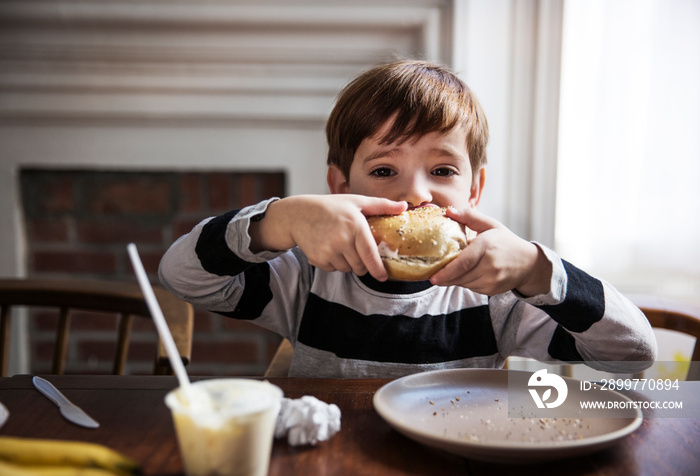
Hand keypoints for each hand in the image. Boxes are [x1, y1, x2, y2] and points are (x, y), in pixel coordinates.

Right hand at [251, 195, 406, 280]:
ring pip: (347, 269)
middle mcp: (342, 240)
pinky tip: (328, 247)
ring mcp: (328, 251)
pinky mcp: (318, 259)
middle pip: (360, 266)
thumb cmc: (330, 207)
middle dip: (362, 264)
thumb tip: (405, 207)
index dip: (377, 269)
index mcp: (355, 225)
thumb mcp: (356, 201)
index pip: (369, 254)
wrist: (298, 214)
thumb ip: (381, 205)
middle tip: (355, 250)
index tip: (383, 277)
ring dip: (347, 263)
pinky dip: (334, 263)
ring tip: (339, 245)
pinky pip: (333, 269)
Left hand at [430, 207, 551, 295]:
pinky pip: (471, 288)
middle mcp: (490, 265)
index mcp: (486, 246)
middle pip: (460, 276)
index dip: (447, 272)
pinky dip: (465, 282)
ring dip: (455, 279)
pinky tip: (469, 273)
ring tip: (454, 270)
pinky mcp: (492, 290)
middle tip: (434, 274)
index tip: (433, 277)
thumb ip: (469, 216)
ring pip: (463, 283)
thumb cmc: (506, 241)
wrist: (528, 263)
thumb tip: (448, 211)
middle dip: (446, 276)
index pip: (463, 263)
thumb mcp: (490, 225)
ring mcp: (492, 280)